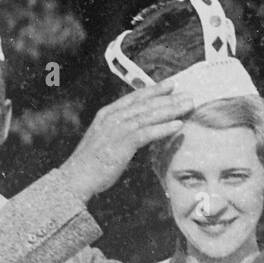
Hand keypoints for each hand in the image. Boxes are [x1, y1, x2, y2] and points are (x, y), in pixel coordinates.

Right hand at [58, 82, 194, 200]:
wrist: (76, 177)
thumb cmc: (92, 163)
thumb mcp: (106, 141)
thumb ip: (121, 132)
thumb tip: (140, 132)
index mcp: (107, 114)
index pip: (134, 98)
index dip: (153, 90)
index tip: (171, 85)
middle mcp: (112, 117)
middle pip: (145, 104)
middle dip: (168, 99)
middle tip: (187, 95)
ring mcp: (116, 129)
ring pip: (148, 115)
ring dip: (170, 110)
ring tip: (188, 106)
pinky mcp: (121, 143)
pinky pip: (146, 133)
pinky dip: (163, 128)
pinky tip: (178, 125)